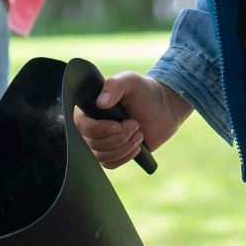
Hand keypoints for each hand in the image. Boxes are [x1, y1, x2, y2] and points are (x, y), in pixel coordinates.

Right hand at [70, 71, 190, 168]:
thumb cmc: (145, 92)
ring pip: (101, 156)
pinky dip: (125, 156)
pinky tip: (137, 146)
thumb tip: (100, 103)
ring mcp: (101, 141)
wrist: (164, 109)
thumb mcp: (131, 82)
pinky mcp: (112, 154)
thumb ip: (114, 86)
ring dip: (124, 147)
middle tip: (135, 124)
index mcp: (91, 107)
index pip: (81, 125)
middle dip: (118, 137)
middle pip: (92, 143)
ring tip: (139, 133)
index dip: (99, 129)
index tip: (118, 125)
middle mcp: (92, 125)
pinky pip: (110, 164)